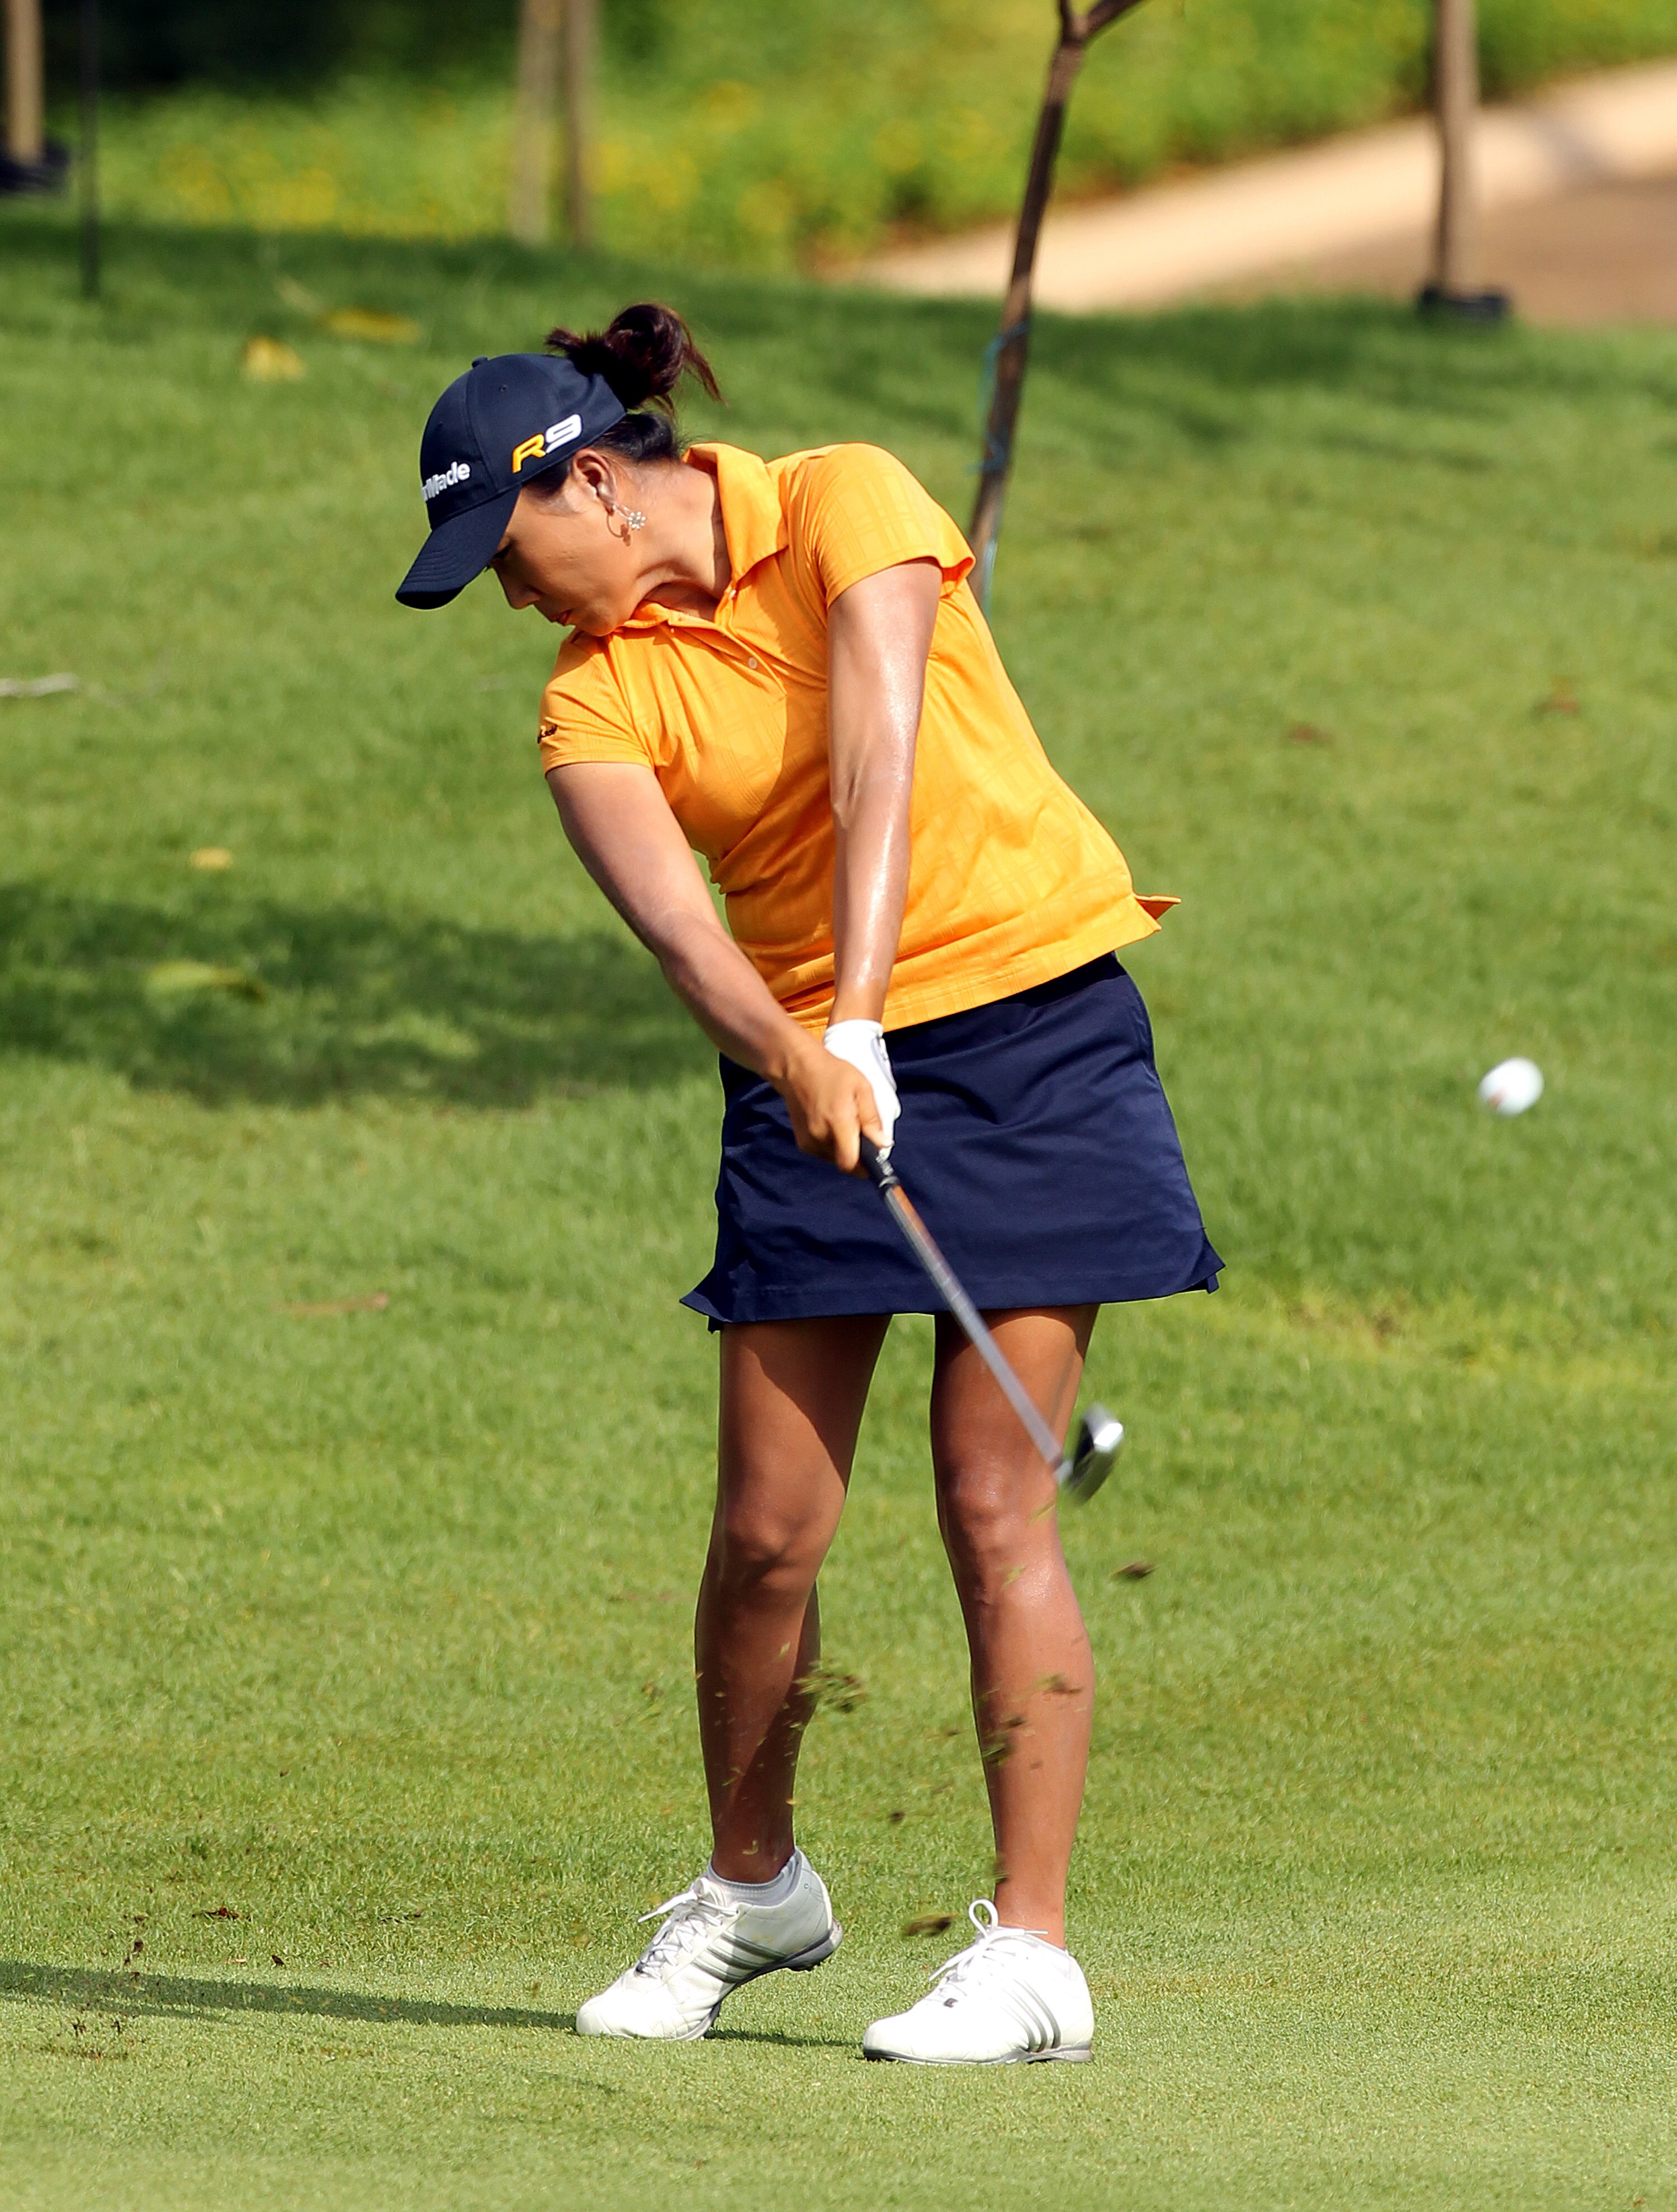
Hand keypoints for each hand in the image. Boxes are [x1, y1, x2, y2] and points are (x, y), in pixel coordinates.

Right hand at [777, 1034, 886, 1174]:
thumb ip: (872, 1119)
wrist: (797, 1068)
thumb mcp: (861, 1088)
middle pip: (845, 1162)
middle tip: (861, 1132)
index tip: (874, 1157)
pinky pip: (825, 1154)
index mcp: (837, 1122)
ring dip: (845, 1149)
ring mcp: (808, 1141)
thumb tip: (883, 1144)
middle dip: (857, 1153)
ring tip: (844, 1124)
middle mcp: (820, 1136)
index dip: (865, 1166)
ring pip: (835, 1159)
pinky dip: (832, 1145)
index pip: (850, 1163)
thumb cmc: (832, 1073)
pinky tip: (832, 1125)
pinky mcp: (802, 1143)